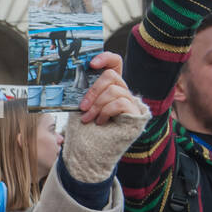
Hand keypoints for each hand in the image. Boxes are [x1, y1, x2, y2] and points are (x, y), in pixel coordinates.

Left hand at [62, 52, 150, 183]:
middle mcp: (123, 91)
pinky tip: (100, 122)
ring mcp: (131, 102)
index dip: (106, 58)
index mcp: (110, 86)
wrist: (90, 153)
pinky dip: (106, 111)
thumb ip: (85, 91)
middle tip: (82, 107)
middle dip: (93, 91)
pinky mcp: (135, 114)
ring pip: (113, 90)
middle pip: (111, 75)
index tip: (91, 64)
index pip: (115, 63)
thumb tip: (75, 75)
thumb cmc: (86, 130)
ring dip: (97, 105)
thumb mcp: (83, 106)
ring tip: (88, 118)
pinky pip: (120, 102)